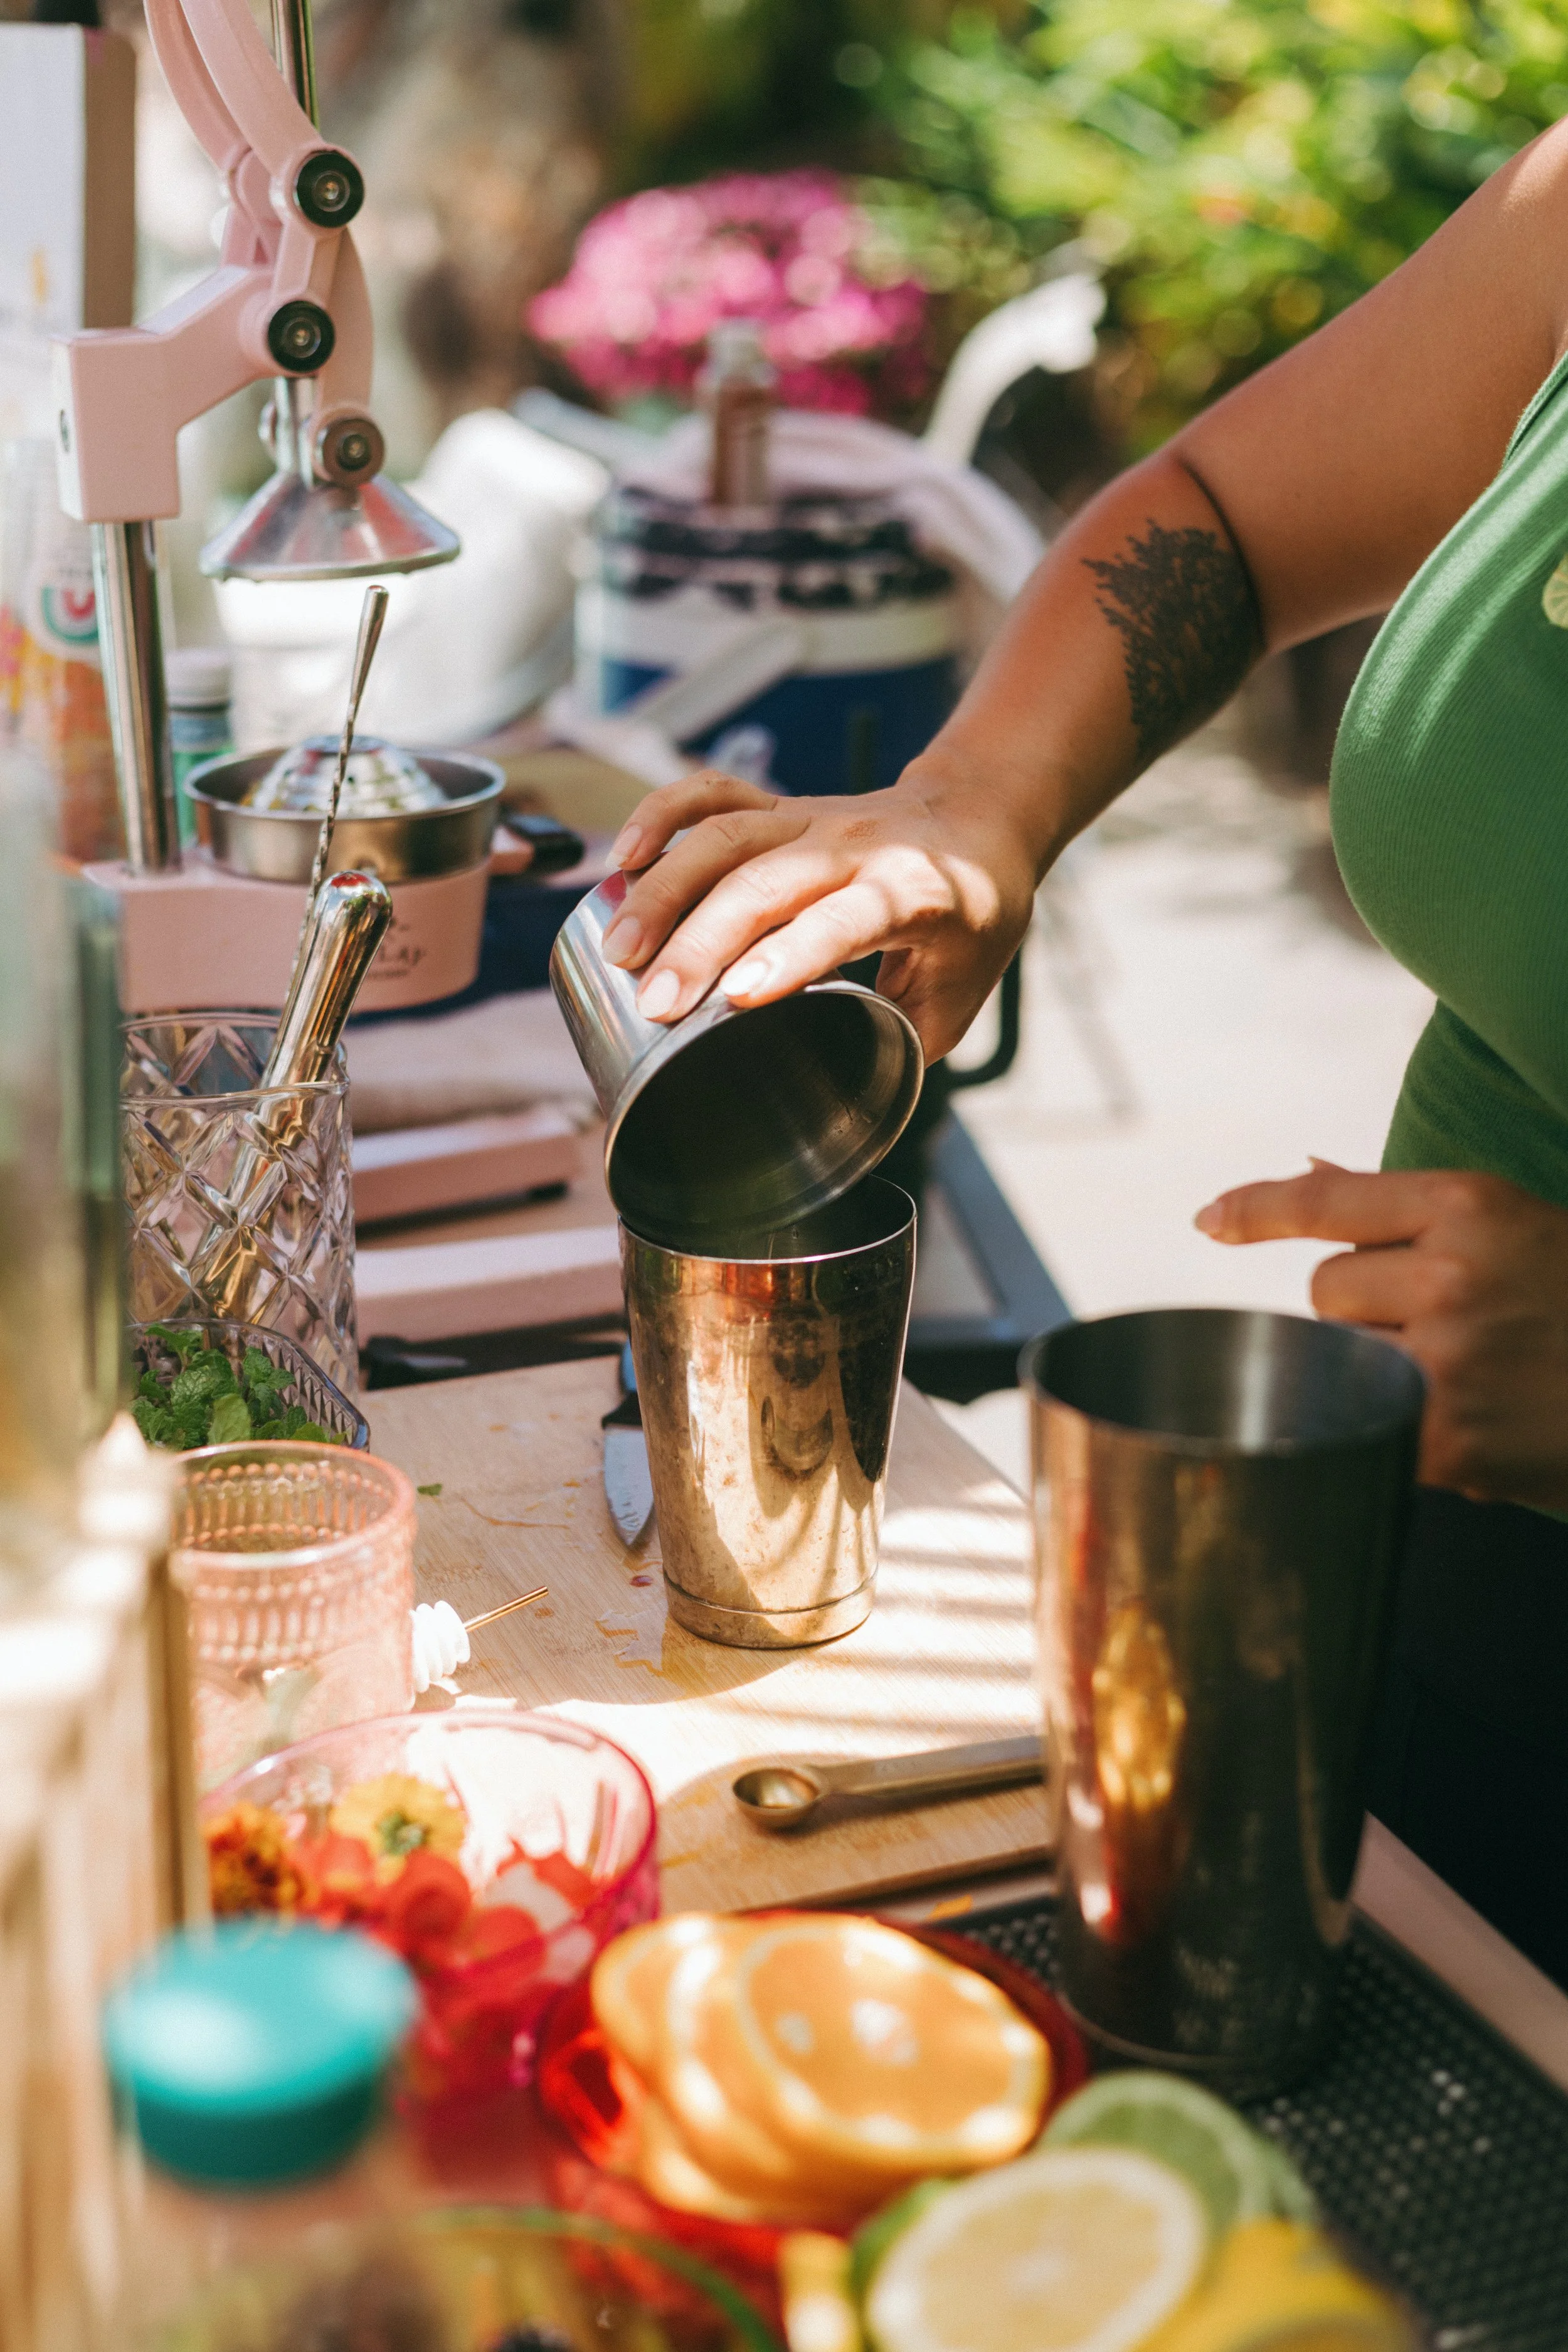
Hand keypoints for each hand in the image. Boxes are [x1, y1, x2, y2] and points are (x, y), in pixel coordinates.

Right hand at [599, 767, 1039, 1062]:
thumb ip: (900, 1044)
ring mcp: (813, 818)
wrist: (980, 818)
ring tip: (618, 949)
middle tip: (653, 1002)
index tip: (736, 998)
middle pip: (763, 881)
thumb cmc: (972, 916)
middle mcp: (856, 846)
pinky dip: (661, 815)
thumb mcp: (957, 994)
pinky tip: (623, 858)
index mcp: (910, 892)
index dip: (790, 955)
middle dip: (698, 941)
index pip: (843, 918)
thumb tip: (842, 1109)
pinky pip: (712, 794)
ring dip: (664, 890)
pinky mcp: (781, 805)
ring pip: (725, 837)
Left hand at [1196, 1160, 1567, 1509]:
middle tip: (1447, 1327)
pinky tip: (1451, 1429)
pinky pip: (1360, 1422)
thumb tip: (1307, 1171)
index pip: (1329, 1201)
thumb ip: (1410, 1209)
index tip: (1209, 1220)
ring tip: (1461, 1375)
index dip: (1259, 1208)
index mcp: (1471, 1207)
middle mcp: (1451, 1275)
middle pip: (1325, 1288)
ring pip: (1337, 1355)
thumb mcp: (1517, 1225)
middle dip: (1363, 1308)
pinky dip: (1383, 1427)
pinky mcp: (1447, 1442)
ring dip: (1371, 1366)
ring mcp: (1447, 1361)